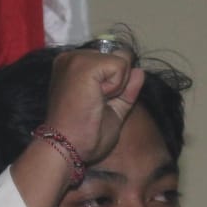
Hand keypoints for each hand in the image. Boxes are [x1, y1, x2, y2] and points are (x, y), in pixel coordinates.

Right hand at [44, 47, 145, 165]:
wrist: (67, 149)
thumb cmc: (84, 137)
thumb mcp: (112, 111)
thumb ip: (126, 91)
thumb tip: (139, 71)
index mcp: (74, 68)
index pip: (111, 62)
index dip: (114, 86)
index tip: (94, 105)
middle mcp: (72, 57)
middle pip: (118, 57)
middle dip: (116, 85)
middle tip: (94, 106)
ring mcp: (77, 58)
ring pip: (121, 60)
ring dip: (116, 88)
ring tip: (93, 103)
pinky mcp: (84, 63)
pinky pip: (120, 66)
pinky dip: (116, 87)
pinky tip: (96, 99)